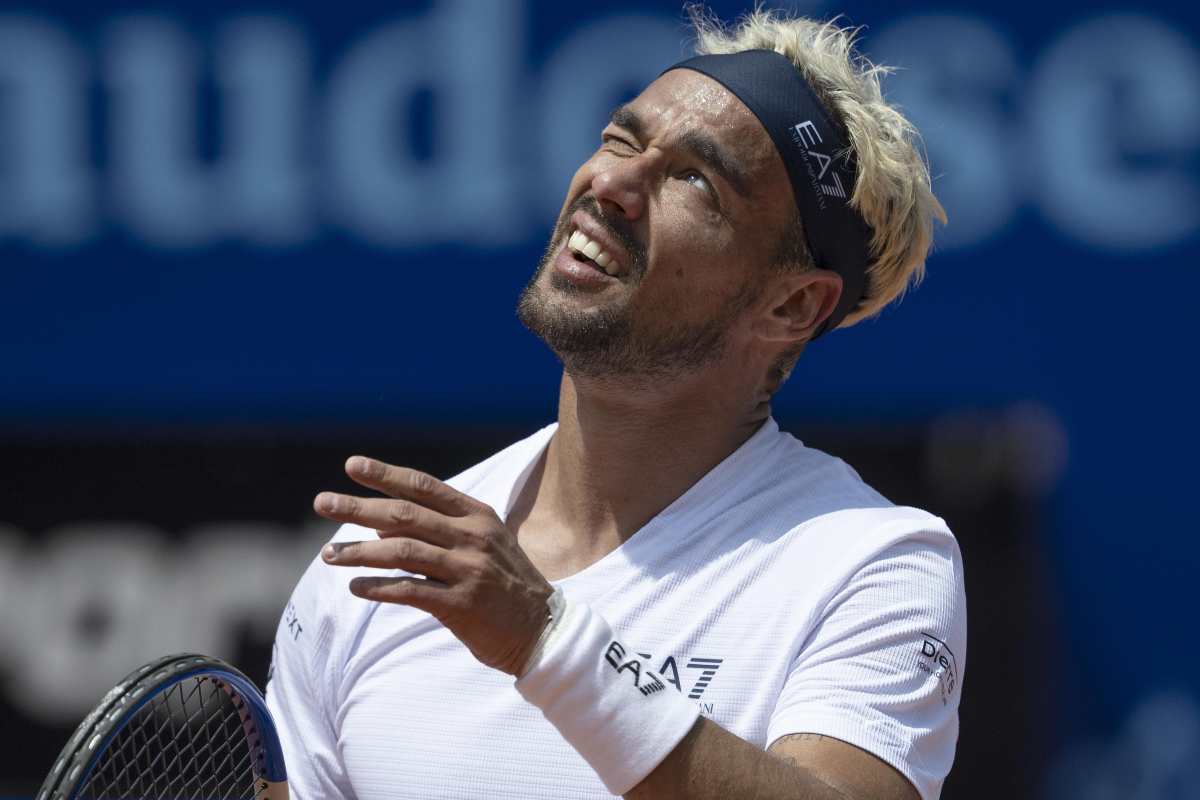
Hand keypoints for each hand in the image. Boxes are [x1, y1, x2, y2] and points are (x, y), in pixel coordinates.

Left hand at [313, 456, 553, 675]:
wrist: (543, 630)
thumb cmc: (505, 585)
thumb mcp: (481, 546)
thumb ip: (436, 532)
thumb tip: (379, 525)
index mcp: (478, 516)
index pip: (424, 487)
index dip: (386, 476)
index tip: (352, 466)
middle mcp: (473, 537)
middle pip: (405, 515)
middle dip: (358, 507)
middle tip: (322, 503)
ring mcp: (468, 570)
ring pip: (402, 552)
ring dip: (359, 552)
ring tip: (328, 555)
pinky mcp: (462, 605)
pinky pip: (410, 590)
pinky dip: (378, 587)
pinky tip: (356, 587)